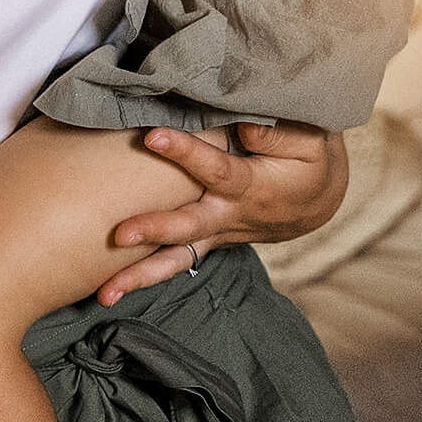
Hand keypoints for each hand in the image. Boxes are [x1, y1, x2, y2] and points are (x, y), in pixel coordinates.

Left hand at [97, 122, 347, 305]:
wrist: (318, 200)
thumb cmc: (310, 160)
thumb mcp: (311, 140)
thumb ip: (278, 133)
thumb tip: (243, 127)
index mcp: (254, 188)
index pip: (217, 170)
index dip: (186, 153)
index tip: (153, 136)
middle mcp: (231, 216)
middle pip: (190, 227)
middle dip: (154, 230)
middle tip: (120, 235)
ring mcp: (216, 234)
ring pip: (178, 259)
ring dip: (140, 276)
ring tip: (104, 294)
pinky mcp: (207, 240)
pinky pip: (175, 261)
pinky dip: (144, 276)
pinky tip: (107, 290)